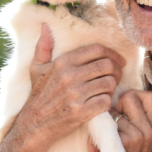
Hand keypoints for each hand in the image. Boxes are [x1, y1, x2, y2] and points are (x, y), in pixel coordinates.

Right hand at [12, 23, 126, 148]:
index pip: (96, 50)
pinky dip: (108, 102)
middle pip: (107, 65)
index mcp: (62, 62)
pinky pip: (106, 101)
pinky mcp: (81, 112)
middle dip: (117, 70)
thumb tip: (46, 26)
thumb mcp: (36, 68)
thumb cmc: (38, 95)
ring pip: (109, 83)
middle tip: (117, 75)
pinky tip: (103, 102)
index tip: (118, 60)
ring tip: (109, 89)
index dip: (112, 53)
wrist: (33, 125)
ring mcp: (76, 94)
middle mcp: (70, 76)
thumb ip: (43, 46)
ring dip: (113, 86)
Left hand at [89, 90, 151, 151]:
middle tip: (112, 120)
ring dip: (103, 123)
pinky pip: (104, 127)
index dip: (134, 95)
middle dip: (116, 104)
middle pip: (131, 96)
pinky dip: (94, 138)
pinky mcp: (122, 143)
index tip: (123, 108)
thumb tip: (109, 99)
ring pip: (114, 112)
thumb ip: (131, 119)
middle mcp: (148, 130)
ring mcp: (136, 136)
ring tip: (102, 139)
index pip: (150, 96)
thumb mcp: (137, 138)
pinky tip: (95, 150)